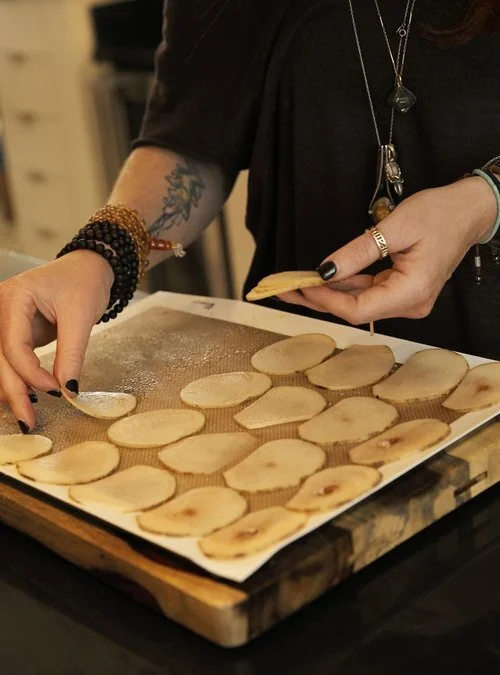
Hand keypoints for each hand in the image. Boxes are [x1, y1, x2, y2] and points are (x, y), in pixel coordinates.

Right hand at [0, 251, 113, 430]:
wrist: (89, 267)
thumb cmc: (84, 282)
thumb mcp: (82, 316)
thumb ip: (72, 353)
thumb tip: (68, 390)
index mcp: (14, 297)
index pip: (13, 344)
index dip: (30, 373)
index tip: (55, 390)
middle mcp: (1, 308)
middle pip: (0, 358)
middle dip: (14, 391)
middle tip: (29, 421)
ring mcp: (4, 320)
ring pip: (0, 362)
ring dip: (11, 389)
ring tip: (27, 416)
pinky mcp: (14, 331)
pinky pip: (8, 359)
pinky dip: (16, 379)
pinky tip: (25, 398)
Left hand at [280, 177, 495, 324]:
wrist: (470, 210)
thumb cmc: (441, 214)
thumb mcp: (395, 228)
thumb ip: (358, 252)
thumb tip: (324, 270)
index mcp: (411, 293)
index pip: (357, 309)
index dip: (325, 299)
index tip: (299, 284)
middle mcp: (409, 304)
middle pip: (354, 309)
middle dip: (318, 298)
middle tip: (283, 289)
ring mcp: (406, 300)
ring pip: (358, 302)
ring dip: (327, 292)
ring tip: (294, 283)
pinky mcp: (402, 291)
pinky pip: (367, 292)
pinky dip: (344, 285)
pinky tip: (320, 279)